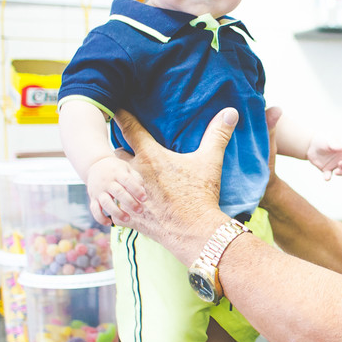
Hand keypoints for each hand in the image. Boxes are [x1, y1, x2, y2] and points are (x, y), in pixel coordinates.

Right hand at [84, 155, 145, 225]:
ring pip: (106, 203)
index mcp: (117, 173)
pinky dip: (100, 218)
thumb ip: (136, 178)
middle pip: (118, 193)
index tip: (145, 199)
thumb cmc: (116, 169)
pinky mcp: (93, 198)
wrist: (95, 165)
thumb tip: (143, 191)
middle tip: (140, 210)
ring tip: (128, 219)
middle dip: (130, 203)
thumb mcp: (127, 168)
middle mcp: (107, 182)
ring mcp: (98, 191)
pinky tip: (109, 223)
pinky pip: (94, 210)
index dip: (137, 190)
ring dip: (117, 212)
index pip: (127, 181)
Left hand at [113, 108, 233, 259]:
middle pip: (117, 153)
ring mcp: (127, 194)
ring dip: (116, 175)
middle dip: (120, 150)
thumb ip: (217, 135)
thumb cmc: (201, 195)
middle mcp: (134, 172)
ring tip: (120, 175)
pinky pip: (110, 205)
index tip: (117, 110)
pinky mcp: (126, 215)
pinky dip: (113, 202)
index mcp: (151, 156)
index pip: (129, 128)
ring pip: (111, 178)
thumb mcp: (210, 162)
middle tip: (125, 148)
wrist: (194, 231)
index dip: (121, 116)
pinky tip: (117, 201)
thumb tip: (231, 113)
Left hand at [307, 134, 341, 180]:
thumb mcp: (328, 140)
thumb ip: (336, 145)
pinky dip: (328, 177)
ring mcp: (335, 164)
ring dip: (341, 172)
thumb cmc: (322, 139)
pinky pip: (329, 175)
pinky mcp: (327, 169)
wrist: (310, 145)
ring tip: (336, 171)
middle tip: (340, 163)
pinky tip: (326, 177)